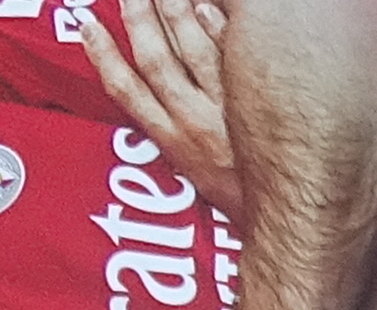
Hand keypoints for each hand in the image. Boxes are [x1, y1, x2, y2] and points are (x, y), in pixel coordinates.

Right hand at [79, 0, 249, 217]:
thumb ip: (174, 132)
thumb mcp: (194, 173)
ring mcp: (226, 112)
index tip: (87, 26)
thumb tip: (157, 97)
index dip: (103, 57)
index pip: (126, 92)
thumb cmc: (240, 197)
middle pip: (156, 60)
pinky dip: (218, 31)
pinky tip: (206, 6)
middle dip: (138, 19)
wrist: (288, 222)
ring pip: (192, 54)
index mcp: (172, 141)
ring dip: (173, 14)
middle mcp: (194, 123)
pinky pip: (234, 61)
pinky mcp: (259, 106)